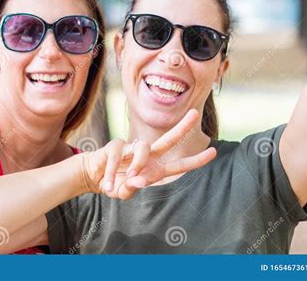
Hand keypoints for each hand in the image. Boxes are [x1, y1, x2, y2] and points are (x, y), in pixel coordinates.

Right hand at [80, 109, 216, 199]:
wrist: (93, 177)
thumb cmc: (114, 184)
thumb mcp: (124, 192)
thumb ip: (131, 188)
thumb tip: (137, 180)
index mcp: (154, 169)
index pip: (178, 164)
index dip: (195, 160)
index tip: (213, 152)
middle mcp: (147, 156)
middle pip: (168, 140)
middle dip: (182, 127)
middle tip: (196, 114)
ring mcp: (132, 149)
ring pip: (144, 148)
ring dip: (138, 165)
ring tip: (128, 178)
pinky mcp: (116, 145)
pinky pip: (118, 154)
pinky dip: (113, 171)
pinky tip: (108, 184)